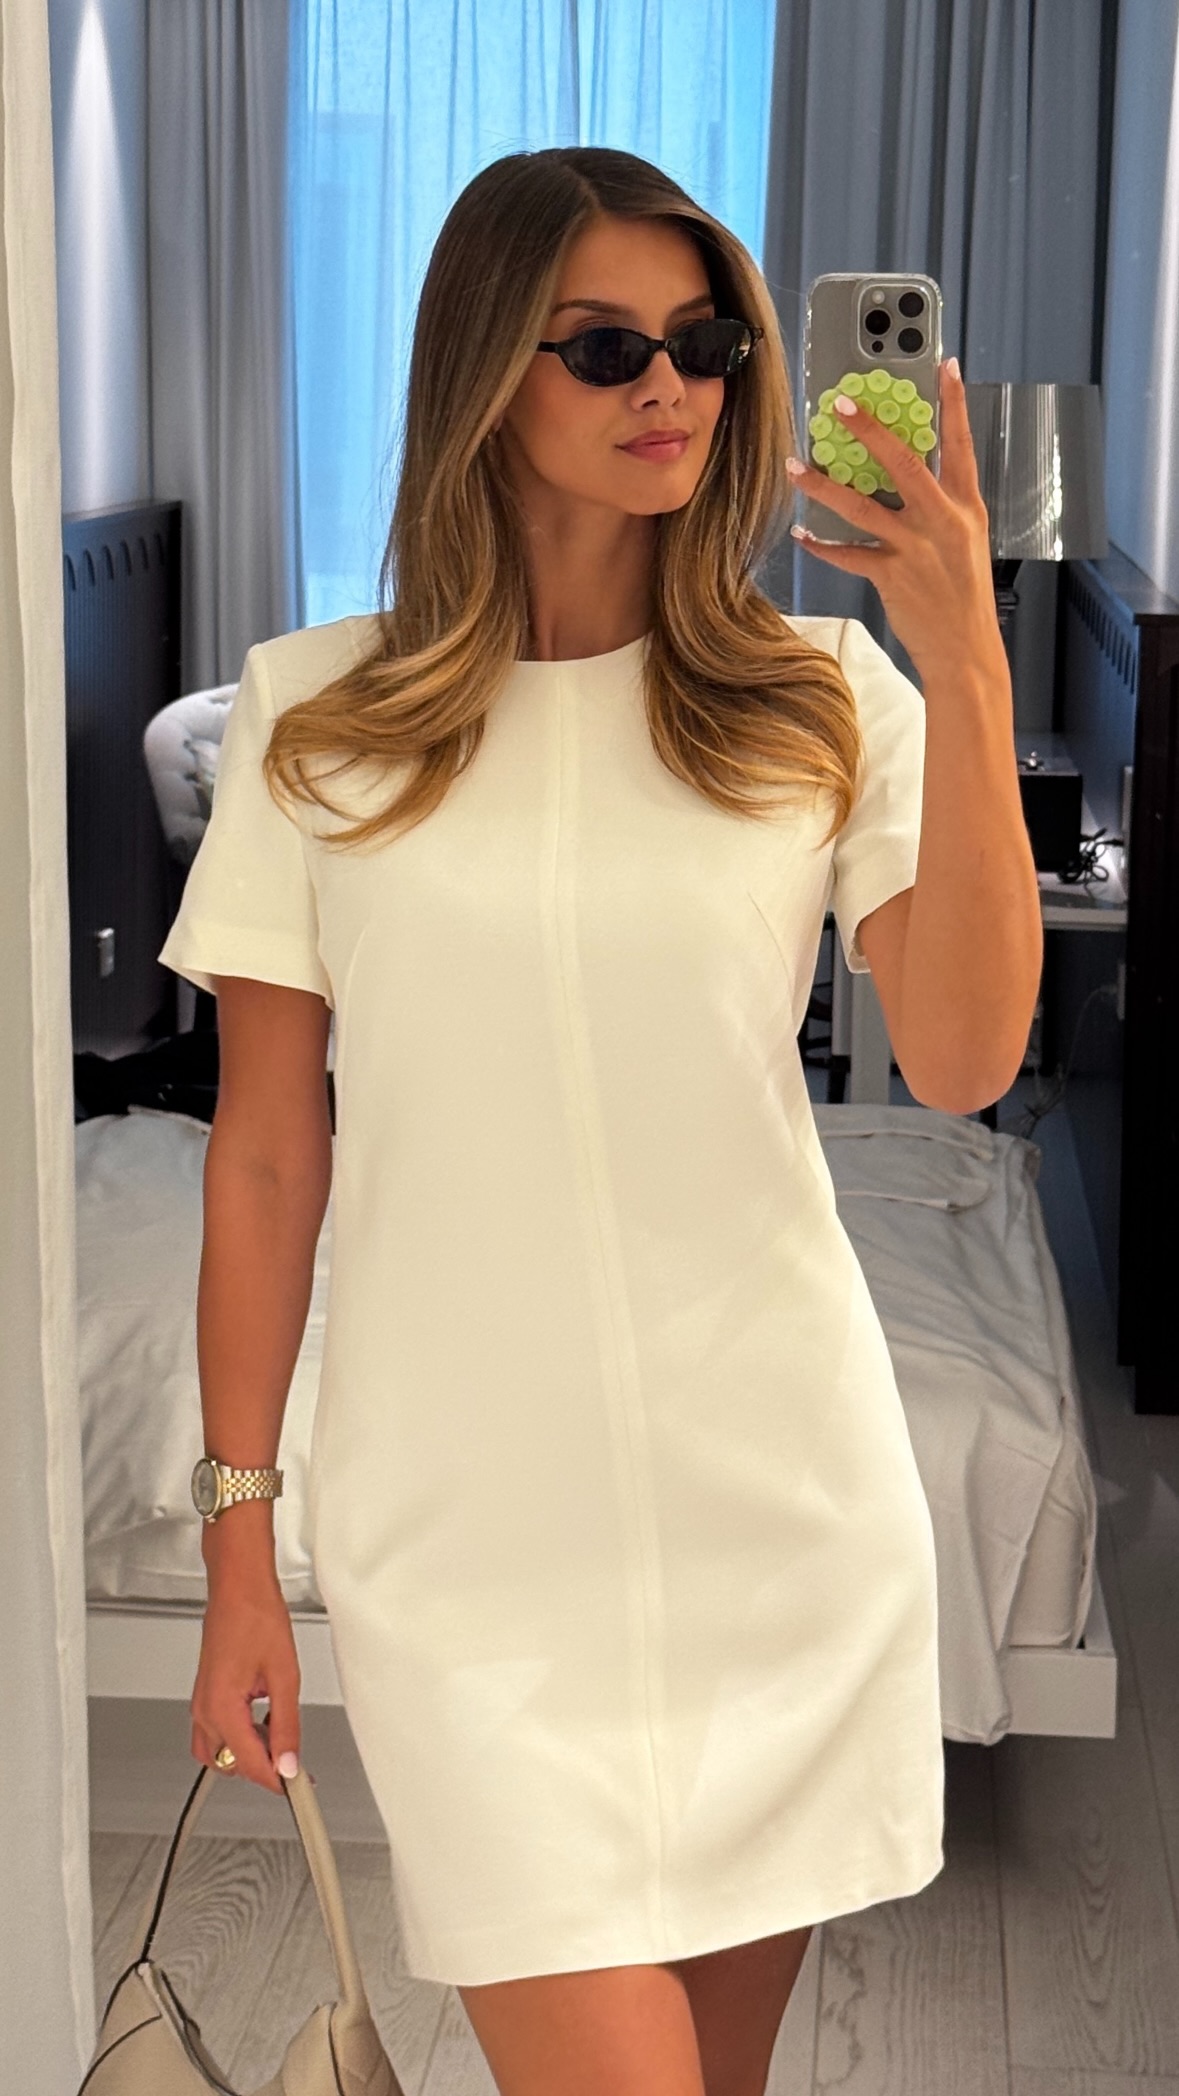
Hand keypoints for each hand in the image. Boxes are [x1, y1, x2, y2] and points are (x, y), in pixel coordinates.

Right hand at [190, 1572, 301, 1794]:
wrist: (238, 1586)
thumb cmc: (256, 1616)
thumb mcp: (284, 1676)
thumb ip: (287, 1725)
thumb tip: (289, 1761)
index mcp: (221, 1708)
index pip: (248, 1764)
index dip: (277, 1780)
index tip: (299, 1788)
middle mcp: (205, 1710)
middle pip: (230, 1764)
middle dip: (262, 1767)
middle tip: (295, 1761)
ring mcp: (202, 1702)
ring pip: (220, 1751)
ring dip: (249, 1754)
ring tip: (281, 1738)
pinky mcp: (207, 1693)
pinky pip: (217, 1731)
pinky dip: (240, 1736)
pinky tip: (265, 1721)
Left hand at [787, 358, 1004, 684]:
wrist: (964, 648)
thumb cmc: (963, 594)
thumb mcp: (965, 540)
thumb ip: (941, 506)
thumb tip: (907, 476)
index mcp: (964, 506)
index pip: (961, 444)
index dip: (953, 404)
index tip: (944, 366)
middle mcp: (941, 519)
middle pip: (901, 462)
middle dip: (868, 430)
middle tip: (840, 404)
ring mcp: (914, 546)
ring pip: (860, 506)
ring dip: (822, 485)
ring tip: (795, 466)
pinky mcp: (890, 574)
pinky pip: (846, 554)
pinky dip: (820, 545)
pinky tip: (802, 534)